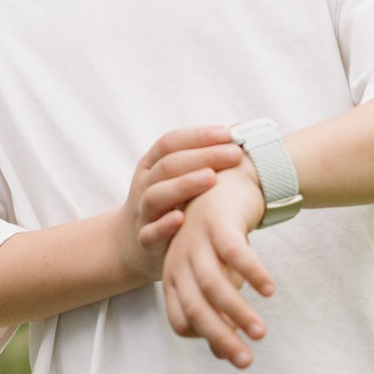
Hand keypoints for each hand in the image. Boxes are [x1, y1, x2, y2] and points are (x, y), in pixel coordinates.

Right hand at [117, 126, 243, 282]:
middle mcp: (144, 185)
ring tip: (211, 178)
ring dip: (183, 185)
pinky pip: (150, 233)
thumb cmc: (169, 205)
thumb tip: (241, 129)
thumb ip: (203, 158)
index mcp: (152, 165)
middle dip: (202, 157)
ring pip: (156, 195)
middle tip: (234, 154)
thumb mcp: (177, 178)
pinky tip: (180, 219)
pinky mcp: (144, 241)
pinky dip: (163, 226)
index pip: (170, 143)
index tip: (228, 134)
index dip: (197, 136)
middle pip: (167, 166)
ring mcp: (142, 212)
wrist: (132, 244)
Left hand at [161, 160, 273, 366]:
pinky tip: (269, 291)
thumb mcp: (216, 274)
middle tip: (246, 362)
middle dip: (220, 338)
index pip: (181, 320)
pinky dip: (252, 273)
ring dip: (237, 313)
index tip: (232, 352)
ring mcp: (197, 241)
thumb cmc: (219, 236)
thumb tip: (221, 353)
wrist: (225, 181)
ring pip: (214, 285)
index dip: (204, 339)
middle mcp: (180, 261)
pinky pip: (235, 253)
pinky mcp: (218, 223)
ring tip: (261, 333)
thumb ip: (216, 310)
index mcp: (174, 276)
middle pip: (196, 309)